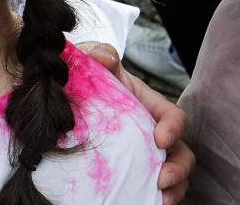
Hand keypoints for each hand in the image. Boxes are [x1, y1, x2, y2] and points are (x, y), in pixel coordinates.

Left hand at [78, 42, 193, 204]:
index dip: (174, 127)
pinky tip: (143, 201)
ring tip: (160, 199)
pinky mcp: (129, 168)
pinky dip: (151, 197)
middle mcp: (150, 131)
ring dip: (173, 189)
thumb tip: (104, 57)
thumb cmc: (85, 76)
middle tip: (161, 179)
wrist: (63, 96)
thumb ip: (98, 53)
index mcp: (147, 105)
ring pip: (171, 173)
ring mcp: (142, 152)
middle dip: (178, 168)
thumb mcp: (91, 61)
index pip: (174, 116)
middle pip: (180, 151)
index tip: (160, 138)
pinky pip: (147, 186)